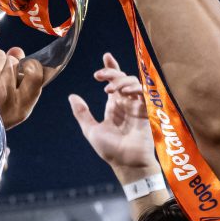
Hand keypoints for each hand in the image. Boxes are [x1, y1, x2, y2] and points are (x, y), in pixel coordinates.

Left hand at [0, 25, 50, 128]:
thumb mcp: (20, 106)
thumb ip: (28, 82)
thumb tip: (18, 51)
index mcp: (20, 106)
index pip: (35, 74)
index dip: (32, 67)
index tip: (27, 67)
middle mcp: (3, 95)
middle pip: (14, 62)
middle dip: (10, 64)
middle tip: (1, 75)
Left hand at [69, 52, 157, 177]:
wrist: (126, 164)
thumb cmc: (110, 150)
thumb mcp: (91, 130)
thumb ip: (82, 113)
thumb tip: (72, 96)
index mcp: (114, 105)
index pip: (114, 81)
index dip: (111, 68)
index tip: (106, 56)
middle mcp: (126, 103)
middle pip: (123, 78)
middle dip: (112, 72)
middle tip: (98, 76)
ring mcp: (137, 106)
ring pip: (134, 82)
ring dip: (121, 80)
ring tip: (108, 89)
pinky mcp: (147, 111)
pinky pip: (144, 93)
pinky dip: (134, 88)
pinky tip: (123, 93)